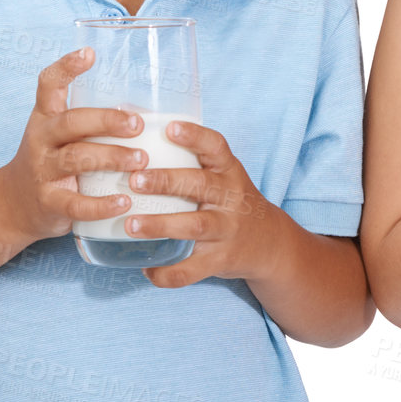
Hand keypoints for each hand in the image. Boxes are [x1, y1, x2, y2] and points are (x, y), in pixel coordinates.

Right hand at [0, 48, 140, 240]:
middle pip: (71, 122)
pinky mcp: (49, 202)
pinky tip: (124, 202)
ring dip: (112, 158)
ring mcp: (42, 170)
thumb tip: (154, 109)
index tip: (89, 53)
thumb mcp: (62, 134)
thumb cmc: (54, 160)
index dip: (66, 67)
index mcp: (46, 117)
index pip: (48, 84)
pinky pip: (75, 204)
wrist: (15, 205)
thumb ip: (93, 121)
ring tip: (141, 160)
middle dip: (106, 120)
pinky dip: (101, 204)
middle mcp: (41, 139)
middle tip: (138, 124)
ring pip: (76, 159)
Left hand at [119, 120, 285, 287]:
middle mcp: (231, 198)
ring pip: (195, 226)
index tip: (170, 128)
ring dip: (161, 225)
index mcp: (229, 172)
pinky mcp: (222, 259)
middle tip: (135, 180)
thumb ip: (193, 163)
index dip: (195, 136)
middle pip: (201, 185)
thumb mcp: (224, 177)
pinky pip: (193, 269)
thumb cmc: (232, 203)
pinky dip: (168, 273)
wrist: (269, 243)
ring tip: (130, 225)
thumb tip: (136, 142)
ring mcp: (227, 230)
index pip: (216, 147)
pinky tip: (147, 269)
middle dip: (167, 182)